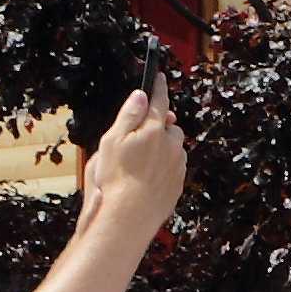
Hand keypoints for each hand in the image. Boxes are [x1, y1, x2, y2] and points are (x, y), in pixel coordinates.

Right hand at [77, 79, 187, 231]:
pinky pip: (173, 166)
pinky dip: (163, 165)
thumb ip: (129, 116)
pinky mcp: (178, 182)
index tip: (160, 76)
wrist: (130, 215)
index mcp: (154, 130)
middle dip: (159, 125)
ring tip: (139, 160)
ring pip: (173, 147)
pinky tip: (146, 176)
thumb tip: (141, 95)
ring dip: (162, 147)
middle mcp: (171, 145)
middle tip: (140, 134)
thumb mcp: (112, 141)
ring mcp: (178, 164)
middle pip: (169, 126)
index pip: (159, 102)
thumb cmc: (115, 177)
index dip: (158, 87)